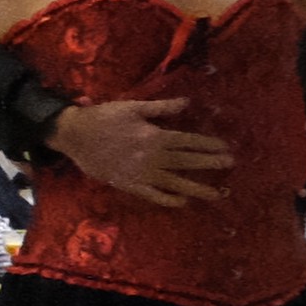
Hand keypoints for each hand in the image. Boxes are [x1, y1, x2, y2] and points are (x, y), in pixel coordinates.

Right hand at [51, 96, 230, 207]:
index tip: (226, 148)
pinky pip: (153, 195)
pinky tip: (182, 202)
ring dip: (198, 188)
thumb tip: (187, 102)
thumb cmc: (104, 117)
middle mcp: (153, 157)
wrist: (75, 135)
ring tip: (217, 194)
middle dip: (210, 164)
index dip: (209, 144)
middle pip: (187, 161)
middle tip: (230, 166)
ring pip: (175, 182)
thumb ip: (161, 108)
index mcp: (155, 136)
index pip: (189, 141)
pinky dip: (168, 199)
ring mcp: (142, 174)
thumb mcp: (133, 107)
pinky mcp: (129, 184)